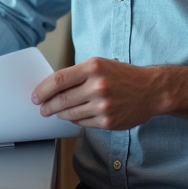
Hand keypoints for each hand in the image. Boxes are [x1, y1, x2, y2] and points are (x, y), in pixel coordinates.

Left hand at [32, 57, 158, 130]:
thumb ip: (78, 74)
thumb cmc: (123, 75)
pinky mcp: (108, 121)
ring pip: (70, 114)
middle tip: (42, 108)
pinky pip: (83, 123)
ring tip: (56, 112)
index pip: (59, 80)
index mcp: (93, 67)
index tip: (36, 96)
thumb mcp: (100, 65)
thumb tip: (53, 87)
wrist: (151, 90)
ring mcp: (103, 106)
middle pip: (62, 99)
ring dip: (60, 114)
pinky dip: (75, 120)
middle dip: (48, 106)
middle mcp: (98, 86)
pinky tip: (75, 116)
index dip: (43, 90)